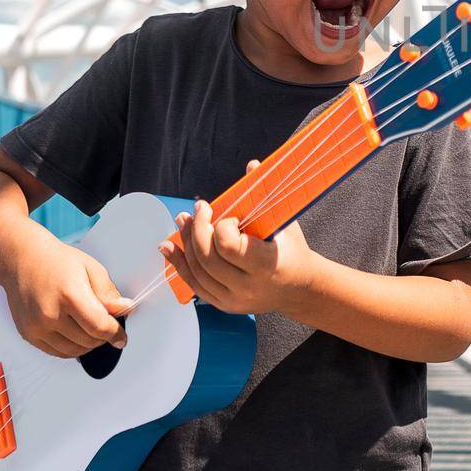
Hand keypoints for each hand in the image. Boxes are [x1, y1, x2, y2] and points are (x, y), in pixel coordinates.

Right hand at [3, 239, 128, 357]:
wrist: (23, 260)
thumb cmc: (57, 261)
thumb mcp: (91, 269)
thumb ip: (108, 293)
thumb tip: (124, 310)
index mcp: (69, 294)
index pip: (99, 326)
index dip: (115, 335)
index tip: (122, 338)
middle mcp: (50, 313)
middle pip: (88, 340)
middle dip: (103, 337)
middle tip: (107, 327)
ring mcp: (37, 326)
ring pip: (73, 351)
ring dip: (88, 345)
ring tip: (91, 330)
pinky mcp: (28, 334)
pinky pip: (57, 352)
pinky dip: (71, 348)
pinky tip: (76, 334)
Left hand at [159, 159, 321, 315]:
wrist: (301, 289)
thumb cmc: (293, 252)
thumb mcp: (285, 224)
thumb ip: (265, 197)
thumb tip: (252, 166)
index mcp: (266, 265)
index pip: (228, 246)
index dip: (222, 226)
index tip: (228, 216)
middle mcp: (248, 286)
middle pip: (207, 258)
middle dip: (197, 229)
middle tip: (199, 210)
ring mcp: (234, 299)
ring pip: (197, 271)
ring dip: (185, 243)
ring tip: (182, 221)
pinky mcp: (224, 304)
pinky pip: (194, 284)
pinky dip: (179, 264)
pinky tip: (169, 247)